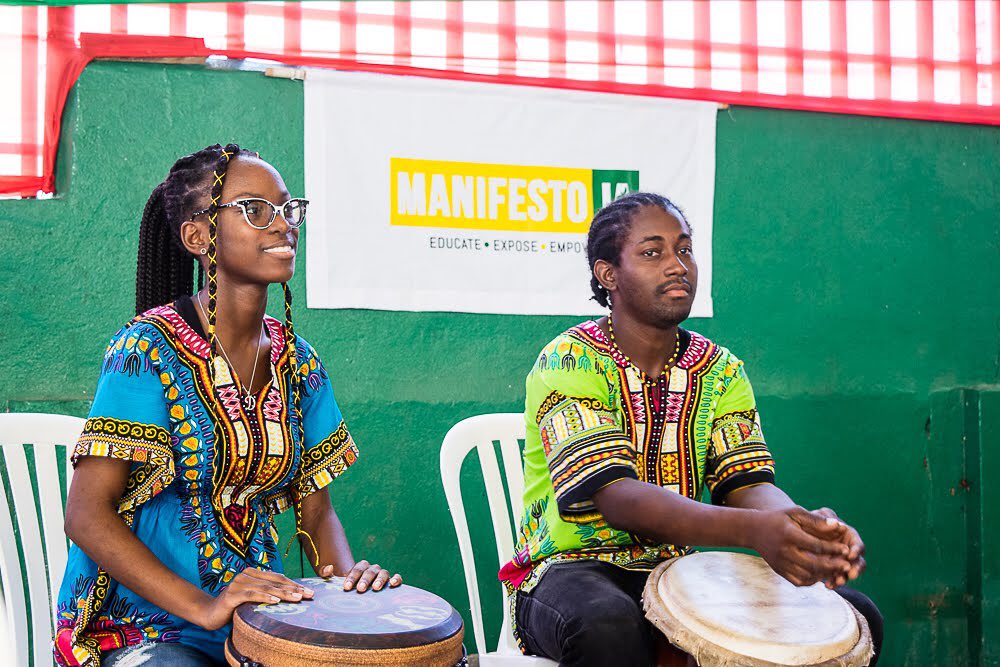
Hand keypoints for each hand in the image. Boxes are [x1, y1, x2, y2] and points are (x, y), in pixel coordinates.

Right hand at [196, 568, 313, 630]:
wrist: (209, 613)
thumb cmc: (234, 606)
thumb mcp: (253, 598)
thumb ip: (266, 593)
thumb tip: (290, 596)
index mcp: (253, 573)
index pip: (278, 578)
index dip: (294, 584)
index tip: (310, 591)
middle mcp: (246, 575)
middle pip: (275, 582)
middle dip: (294, 588)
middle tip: (309, 594)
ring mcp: (239, 583)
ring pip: (266, 587)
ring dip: (283, 593)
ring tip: (297, 598)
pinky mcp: (232, 594)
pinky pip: (252, 595)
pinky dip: (264, 597)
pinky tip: (275, 601)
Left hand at [325, 560, 401, 592]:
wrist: (362, 595)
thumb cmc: (350, 589)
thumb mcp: (336, 582)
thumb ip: (328, 574)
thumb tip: (329, 568)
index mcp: (361, 568)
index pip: (357, 568)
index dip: (352, 577)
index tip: (346, 587)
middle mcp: (373, 570)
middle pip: (370, 570)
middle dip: (365, 579)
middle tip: (360, 589)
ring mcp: (383, 575)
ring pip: (383, 572)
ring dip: (379, 580)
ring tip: (375, 589)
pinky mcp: (393, 581)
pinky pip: (397, 577)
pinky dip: (396, 579)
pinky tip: (392, 584)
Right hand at [751, 507, 851, 586]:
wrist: (753, 530)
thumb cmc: (778, 518)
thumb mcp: (795, 513)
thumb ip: (816, 520)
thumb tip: (838, 526)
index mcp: (790, 535)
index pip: (817, 546)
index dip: (834, 549)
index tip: (847, 550)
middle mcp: (784, 551)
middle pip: (814, 564)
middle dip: (833, 566)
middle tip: (847, 565)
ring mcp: (780, 563)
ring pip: (808, 575)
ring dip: (824, 575)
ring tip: (836, 570)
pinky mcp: (779, 570)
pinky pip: (799, 581)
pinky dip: (812, 580)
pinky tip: (820, 574)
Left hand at [809, 507, 865, 586]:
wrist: (798, 531)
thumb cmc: (811, 520)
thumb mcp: (818, 516)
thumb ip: (827, 519)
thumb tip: (839, 524)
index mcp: (849, 537)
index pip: (858, 545)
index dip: (856, 551)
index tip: (851, 555)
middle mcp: (848, 551)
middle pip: (858, 562)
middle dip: (855, 569)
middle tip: (851, 574)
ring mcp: (840, 562)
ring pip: (847, 573)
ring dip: (845, 578)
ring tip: (838, 582)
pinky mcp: (831, 570)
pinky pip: (835, 578)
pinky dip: (833, 582)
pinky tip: (828, 585)